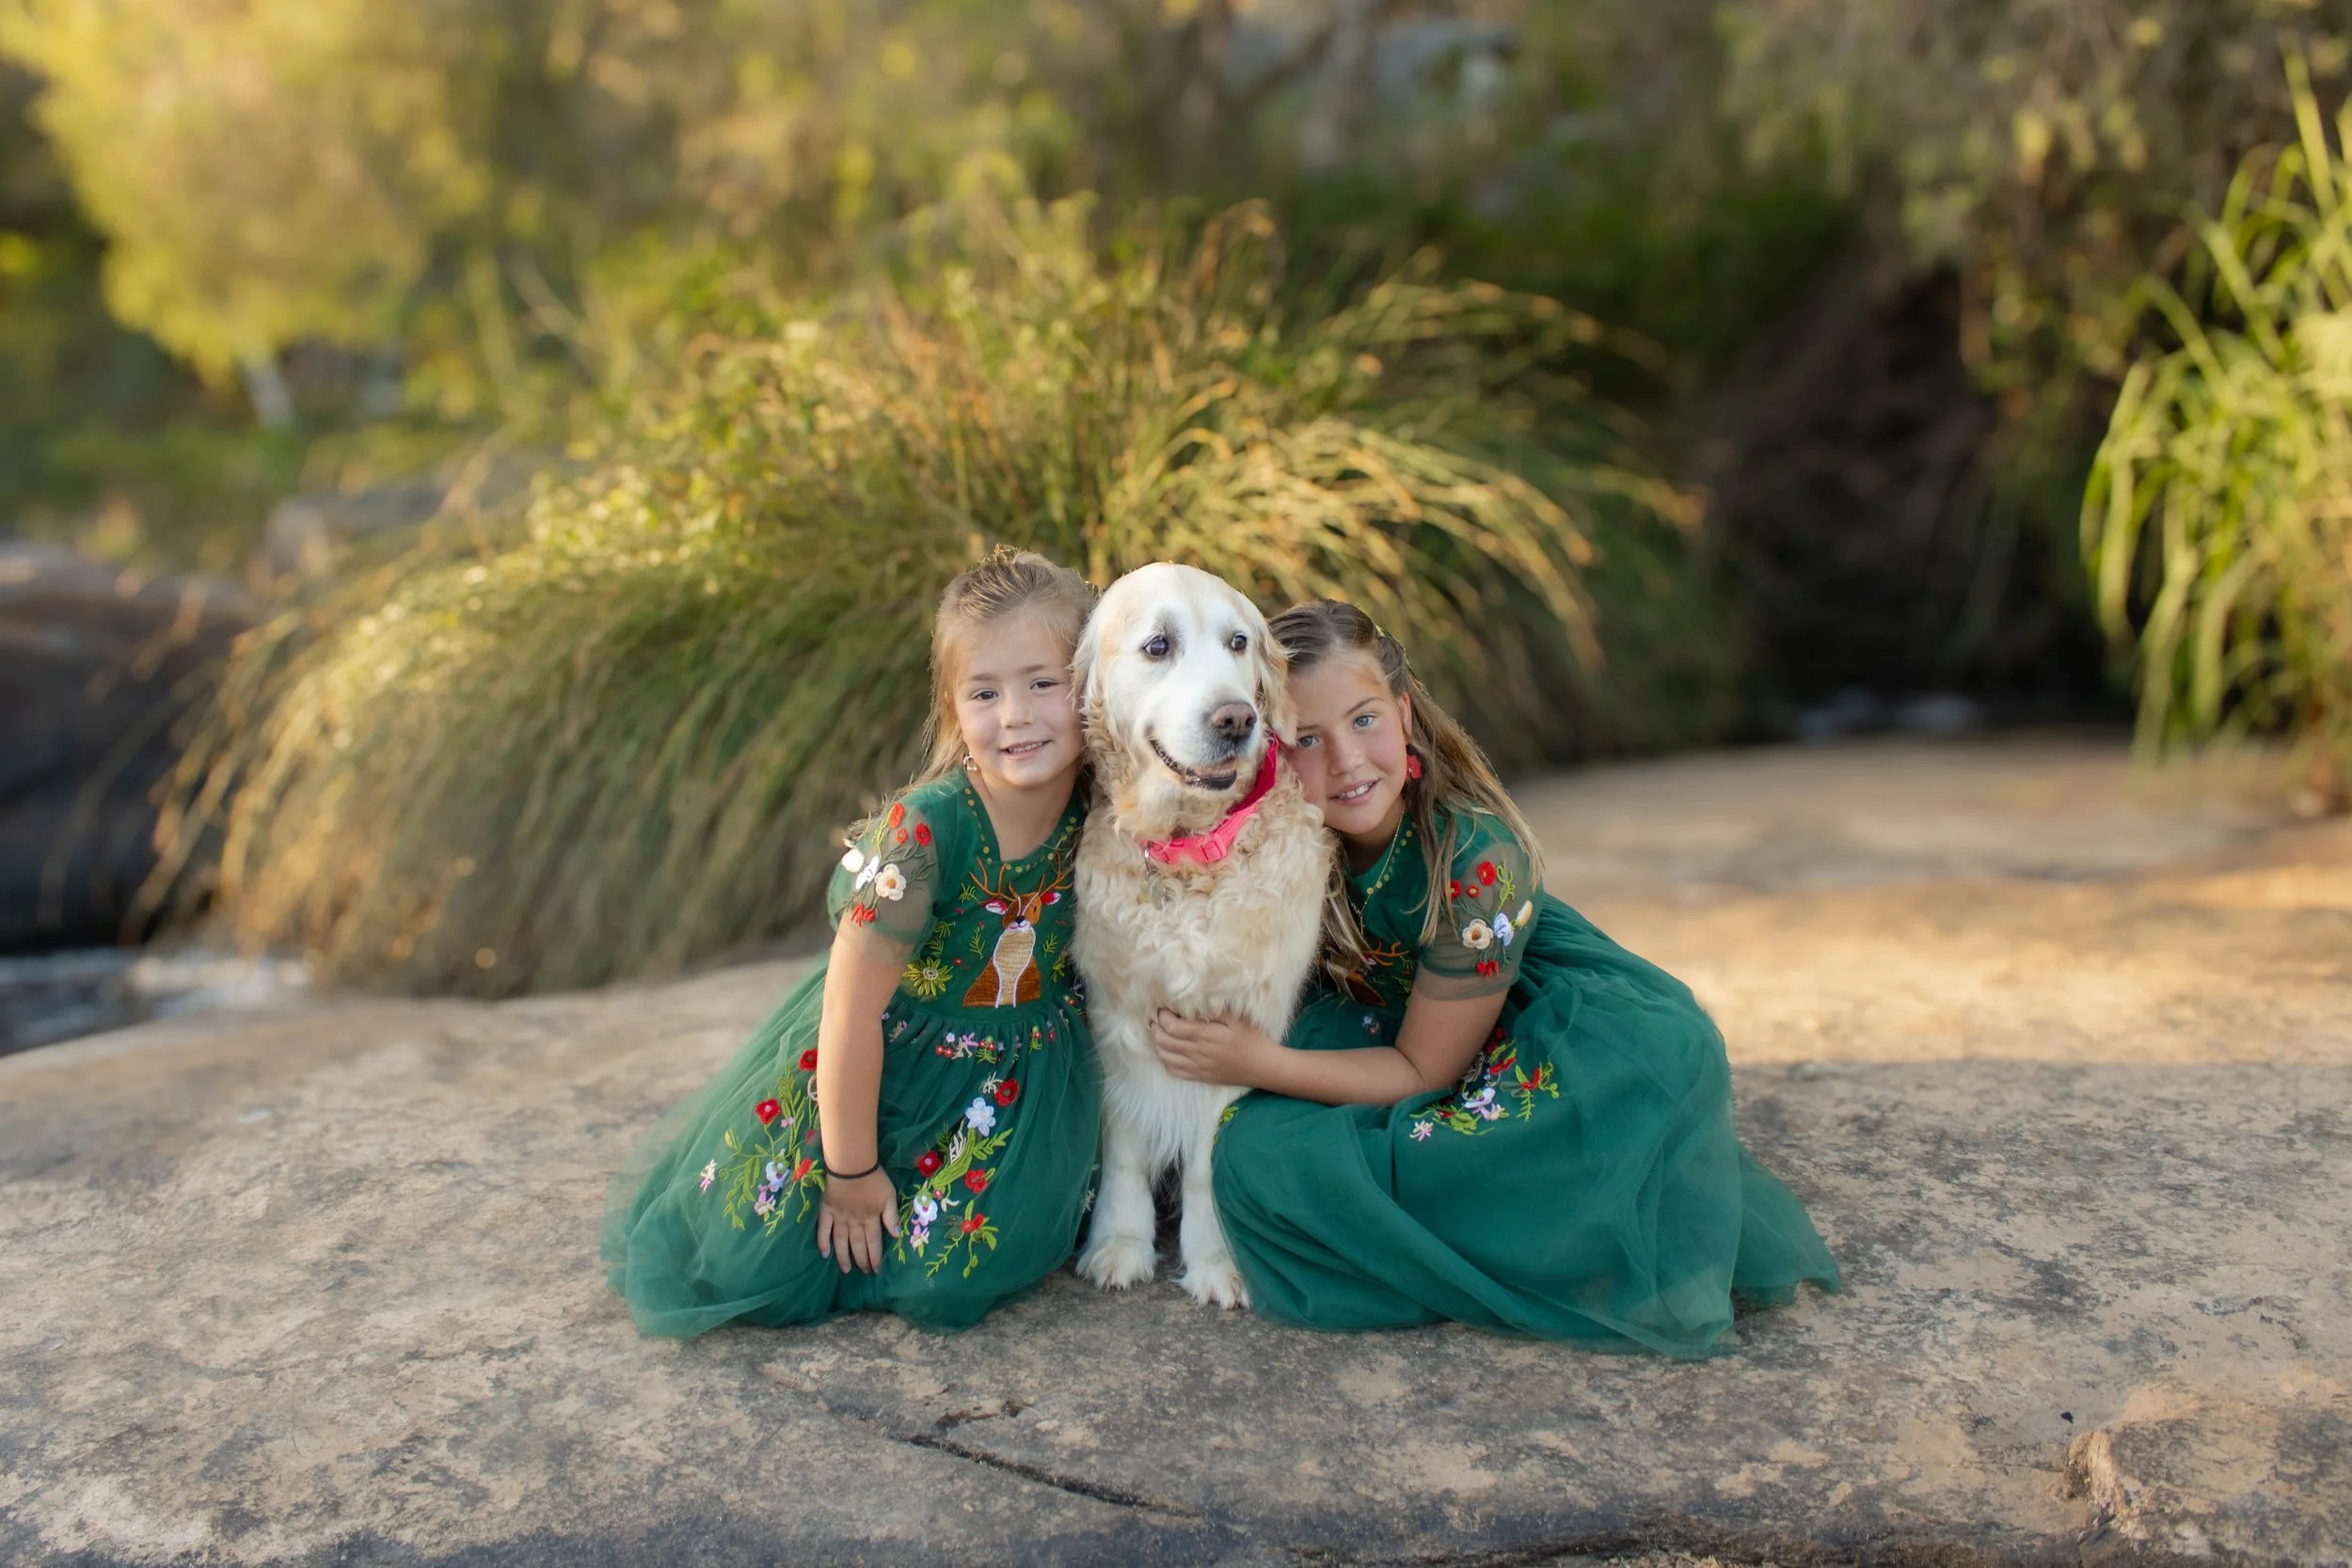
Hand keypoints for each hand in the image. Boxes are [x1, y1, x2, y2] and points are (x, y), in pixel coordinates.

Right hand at [815, 1168, 899, 1274]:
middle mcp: (854, 1222)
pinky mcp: (826, 1211)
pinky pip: (823, 1230)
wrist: (852, 1165)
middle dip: (862, 1261)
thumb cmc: (874, 1178)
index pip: (873, 1243)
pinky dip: (823, 1243)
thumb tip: (895, 1236)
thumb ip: (891, 1216)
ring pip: (841, 1242)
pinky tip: (824, 1255)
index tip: (876, 1270)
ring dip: (843, 1258)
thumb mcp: (889, 1196)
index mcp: (871, 1219)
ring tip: (846, 1270)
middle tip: (864, 1272)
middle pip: (857, 1245)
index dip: (875, 1258)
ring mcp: (839, 1218)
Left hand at [1150, 1009, 1277, 1086]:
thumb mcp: (1238, 1019)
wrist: (1263, 1067)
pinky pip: (1174, 1071)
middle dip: (1155, 1028)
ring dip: (1158, 1044)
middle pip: (1165, 1042)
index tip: (1163, 1009)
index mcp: (1207, 1036)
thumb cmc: (1253, 1039)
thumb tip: (1196, 1000)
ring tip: (1159, 1033)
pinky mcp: (1200, 1077)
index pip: (1173, 1027)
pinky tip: (1168, 1051)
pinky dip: (1166, 1060)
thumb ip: (1216, 1010)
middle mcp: (1198, 1053)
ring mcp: (1198, 1067)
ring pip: (1166, 1057)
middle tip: (1156, 1019)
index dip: (1163, 1017)